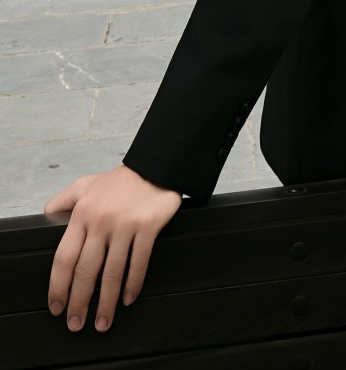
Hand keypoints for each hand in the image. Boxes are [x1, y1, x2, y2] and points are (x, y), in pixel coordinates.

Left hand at [45, 165, 181, 332]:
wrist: (156, 165)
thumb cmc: (120, 180)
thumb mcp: (86, 184)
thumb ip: (64, 199)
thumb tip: (47, 214)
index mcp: (83, 214)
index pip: (64, 258)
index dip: (58, 286)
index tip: (57, 306)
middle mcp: (101, 221)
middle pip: (85, 271)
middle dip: (79, 303)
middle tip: (76, 323)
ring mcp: (125, 225)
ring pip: (112, 273)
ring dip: (106, 303)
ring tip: (102, 322)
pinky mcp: (148, 227)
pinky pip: (138, 263)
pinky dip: (132, 285)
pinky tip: (127, 298)